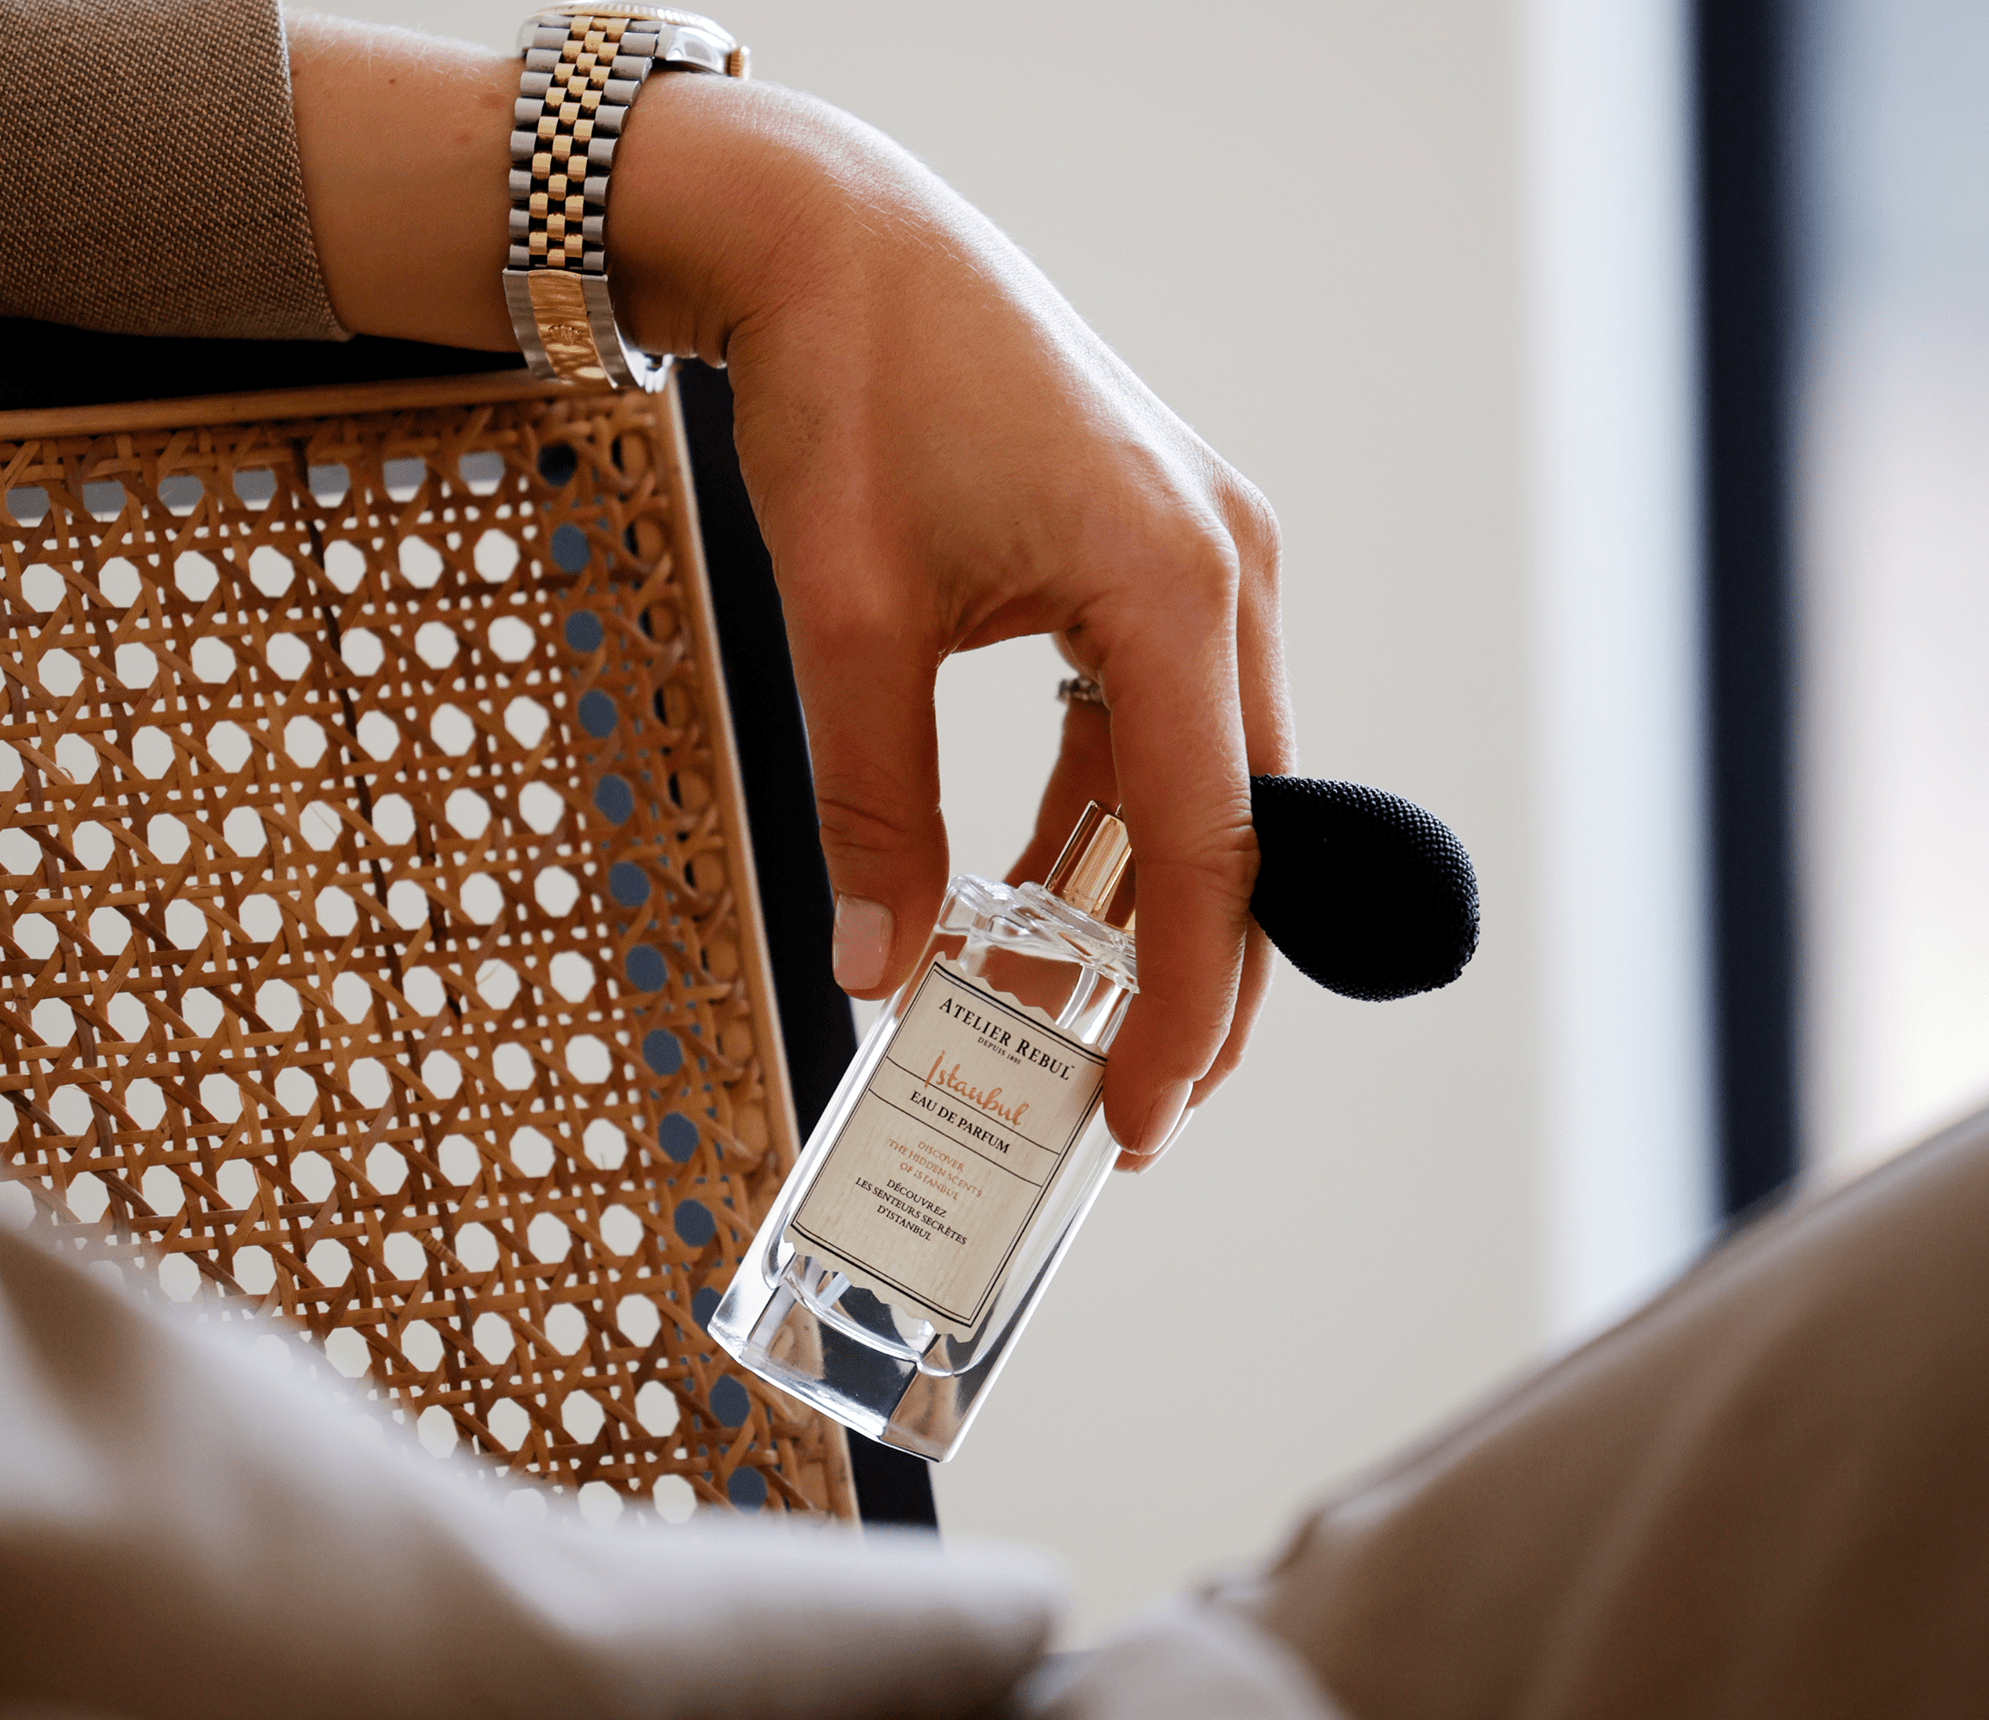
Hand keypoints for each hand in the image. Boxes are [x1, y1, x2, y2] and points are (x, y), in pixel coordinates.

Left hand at [288, 33, 1293, 1160]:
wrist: (842, 243)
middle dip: (1187, 982)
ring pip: (1205, 786)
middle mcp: (1223, 576)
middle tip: (1129, 1102)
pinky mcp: (1160, 558)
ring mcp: (1205, 561)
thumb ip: (872, 808)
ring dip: (1138, 907)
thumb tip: (881, 963)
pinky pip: (1156, 725)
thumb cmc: (851, 389)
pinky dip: (1105, 819)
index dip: (1178, 1009)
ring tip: (1064, 1014)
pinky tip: (1038, 891)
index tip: (1142, 1116)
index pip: (1204, 853)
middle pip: (1237, 832)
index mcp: (1172, 589)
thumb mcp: (848, 621)